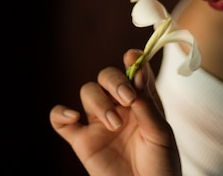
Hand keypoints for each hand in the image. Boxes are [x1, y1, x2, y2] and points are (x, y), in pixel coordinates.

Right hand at [50, 49, 181, 175]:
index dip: (131, 61)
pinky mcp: (82, 141)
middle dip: (114, 81)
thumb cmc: (161, 166)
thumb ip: (147, 105)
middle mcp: (119, 107)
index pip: (132, 71)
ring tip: (115, 125)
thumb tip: (138, 70)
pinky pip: (60, 122)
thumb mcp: (160, 133)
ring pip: (88, 92)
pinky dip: (60, 113)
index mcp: (141, 101)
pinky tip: (73, 117)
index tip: (131, 58)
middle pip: (106, 76)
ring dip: (99, 102)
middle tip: (127, 99)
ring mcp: (99, 123)